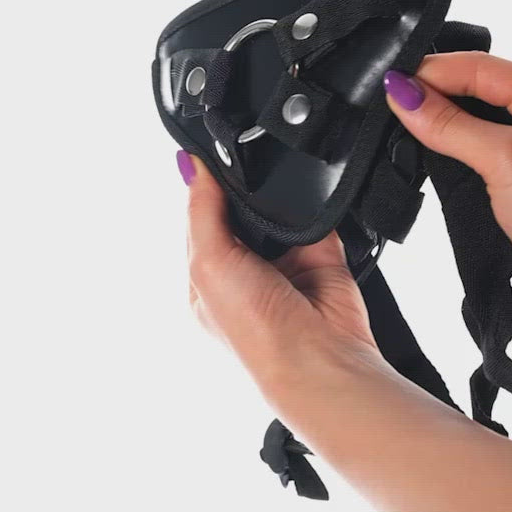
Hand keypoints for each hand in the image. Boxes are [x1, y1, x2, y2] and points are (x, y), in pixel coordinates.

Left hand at [180, 152, 377, 395]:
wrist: (319, 358)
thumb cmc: (255, 330)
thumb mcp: (208, 264)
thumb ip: (201, 211)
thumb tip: (189, 165)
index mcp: (209, 279)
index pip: (201, 221)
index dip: (204, 190)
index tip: (209, 154)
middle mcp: (247, 272)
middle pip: (240, 212)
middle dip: (245, 193)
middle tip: (247, 168)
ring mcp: (286, 264)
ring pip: (279, 211)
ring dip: (279, 198)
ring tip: (278, 188)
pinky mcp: (322, 257)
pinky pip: (318, 216)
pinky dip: (316, 205)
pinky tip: (309, 198)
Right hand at [384, 53, 511, 336]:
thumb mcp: (504, 159)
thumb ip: (451, 125)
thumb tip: (404, 94)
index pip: (483, 69)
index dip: (435, 71)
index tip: (390, 83)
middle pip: (478, 91)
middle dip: (434, 94)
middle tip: (388, 104)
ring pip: (474, 125)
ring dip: (439, 125)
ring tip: (399, 127)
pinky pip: (476, 158)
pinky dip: (449, 155)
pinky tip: (425, 158)